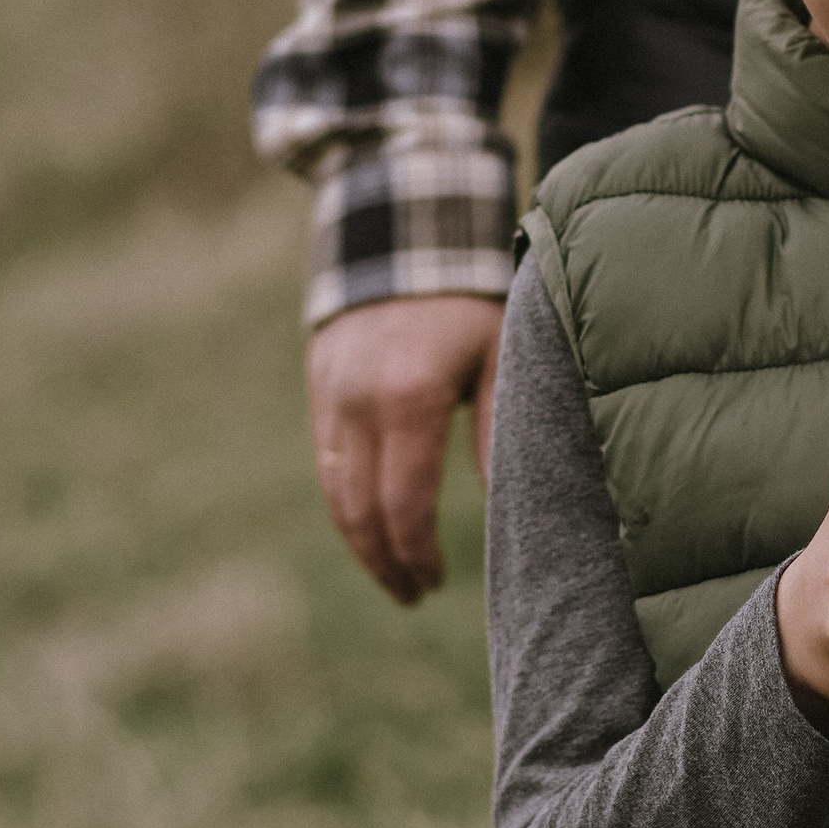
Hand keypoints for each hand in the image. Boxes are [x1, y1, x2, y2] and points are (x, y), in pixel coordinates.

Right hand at [307, 293, 504, 604]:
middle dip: (384, 561)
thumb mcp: (502, 351)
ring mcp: (332, 395)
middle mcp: (360, 401)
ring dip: (360, 541)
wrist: (404, 232)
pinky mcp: (320, 388)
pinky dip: (346, 501)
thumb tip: (508, 499)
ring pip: (335, 491)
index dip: (416, 552)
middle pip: (360, 510)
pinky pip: (327, 461)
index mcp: (411, 397)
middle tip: (412, 595)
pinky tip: (371, 523)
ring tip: (391, 575)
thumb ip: (500, 426)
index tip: (434, 582)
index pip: (403, 502)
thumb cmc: (471, 297)